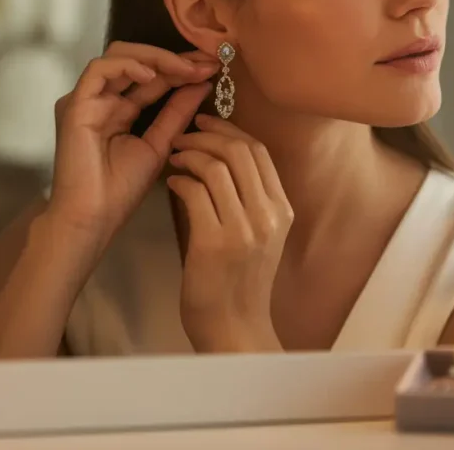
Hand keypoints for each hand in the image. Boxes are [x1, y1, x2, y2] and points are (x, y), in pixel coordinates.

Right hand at [44, 42, 218, 255]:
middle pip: (137, 59)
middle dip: (173, 57)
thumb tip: (203, 82)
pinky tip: (153, 75)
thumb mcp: (160, 144)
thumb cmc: (121, 190)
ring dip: (156, 57)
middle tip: (205, 62)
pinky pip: (99, 70)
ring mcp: (86, 99)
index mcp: (120, 109)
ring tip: (185, 69)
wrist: (93, 218)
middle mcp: (102, 99)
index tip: (212, 67)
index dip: (182, 68)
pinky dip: (127, 65)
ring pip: (118, 55)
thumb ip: (177, 112)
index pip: (152, 77)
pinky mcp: (75, 103)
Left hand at [166, 114, 293, 352]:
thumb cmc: (240, 284)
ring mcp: (243, 230)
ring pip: (216, 167)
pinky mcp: (214, 244)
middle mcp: (268, 216)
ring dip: (190, 153)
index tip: (207, 123)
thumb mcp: (260, 238)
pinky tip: (171, 183)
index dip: (230, 129)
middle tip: (184, 133)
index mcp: (282, 211)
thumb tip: (221, 160)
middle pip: (239, 152)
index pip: (259, 152)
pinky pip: (194, 192)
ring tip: (174, 155)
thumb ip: (249, 201)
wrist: (234, 330)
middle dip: (208, 134)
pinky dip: (180, 180)